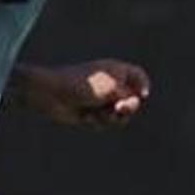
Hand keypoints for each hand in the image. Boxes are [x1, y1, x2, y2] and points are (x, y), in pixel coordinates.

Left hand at [20, 60, 150, 127]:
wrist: (50, 94)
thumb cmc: (80, 85)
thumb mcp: (110, 90)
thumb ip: (127, 99)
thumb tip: (130, 108)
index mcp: (116, 72)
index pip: (138, 76)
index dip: (143, 85)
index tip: (143, 95)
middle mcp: (110, 85)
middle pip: (132, 101)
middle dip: (126, 108)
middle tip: (118, 108)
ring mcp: (100, 100)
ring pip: (119, 116)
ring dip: (110, 118)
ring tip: (98, 115)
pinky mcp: (92, 113)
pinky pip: (104, 123)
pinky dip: (96, 122)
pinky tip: (84, 117)